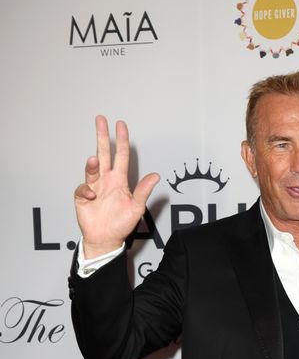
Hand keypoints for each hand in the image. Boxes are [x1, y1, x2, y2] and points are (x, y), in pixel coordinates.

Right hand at [74, 116, 159, 257]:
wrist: (106, 239)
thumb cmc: (121, 224)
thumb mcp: (136, 207)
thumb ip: (144, 191)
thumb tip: (156, 176)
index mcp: (119, 180)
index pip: (121, 155)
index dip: (121, 140)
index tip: (120, 125)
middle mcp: (106, 180)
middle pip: (103, 153)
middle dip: (102, 136)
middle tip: (101, 120)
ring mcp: (94, 186)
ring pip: (91, 167)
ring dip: (92, 163)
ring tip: (94, 160)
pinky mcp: (83, 196)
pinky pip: (83, 188)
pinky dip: (87, 191)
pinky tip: (92, 197)